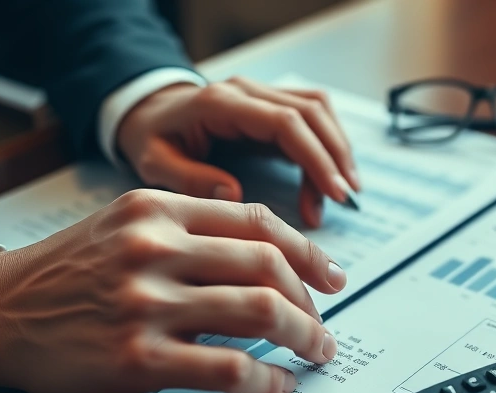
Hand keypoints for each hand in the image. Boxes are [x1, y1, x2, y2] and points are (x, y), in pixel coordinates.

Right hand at [0, 189, 346, 392]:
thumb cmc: (68, 272)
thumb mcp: (124, 227)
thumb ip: (190, 233)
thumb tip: (268, 265)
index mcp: (158, 208)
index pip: (258, 222)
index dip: (309, 251)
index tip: (333, 275)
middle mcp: (156, 249)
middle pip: (267, 266)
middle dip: (311, 302)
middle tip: (324, 325)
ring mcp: (146, 303)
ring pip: (258, 313)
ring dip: (303, 337)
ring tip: (316, 352)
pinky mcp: (137, 357)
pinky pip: (227, 368)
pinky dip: (264, 380)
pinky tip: (276, 386)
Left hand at [116, 76, 361, 227]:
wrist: (149, 112)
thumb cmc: (153, 138)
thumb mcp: (154, 162)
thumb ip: (189, 178)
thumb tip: (235, 194)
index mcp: (222, 103)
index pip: (285, 122)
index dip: (315, 157)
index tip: (334, 192)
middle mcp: (248, 92)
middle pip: (311, 112)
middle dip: (335, 157)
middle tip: (346, 199)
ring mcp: (262, 95)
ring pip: (318, 110)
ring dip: (338, 149)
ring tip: (345, 192)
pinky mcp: (272, 106)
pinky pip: (312, 117)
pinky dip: (329, 145)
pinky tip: (332, 178)